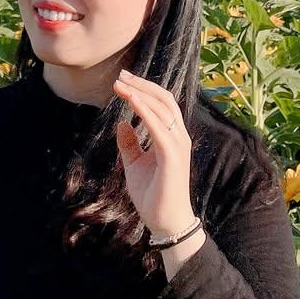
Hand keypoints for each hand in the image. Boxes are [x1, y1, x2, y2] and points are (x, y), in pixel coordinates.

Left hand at [113, 68, 196, 239]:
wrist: (165, 223)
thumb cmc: (152, 195)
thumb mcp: (134, 164)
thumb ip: (129, 143)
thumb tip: (122, 122)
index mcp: (171, 137)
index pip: (161, 104)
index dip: (143, 89)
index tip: (122, 81)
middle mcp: (178, 137)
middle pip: (164, 99)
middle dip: (142, 84)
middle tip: (121, 76)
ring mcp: (178, 145)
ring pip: (162, 109)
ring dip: (140, 93)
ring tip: (121, 85)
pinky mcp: (172, 156)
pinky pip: (159, 127)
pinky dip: (145, 111)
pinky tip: (131, 101)